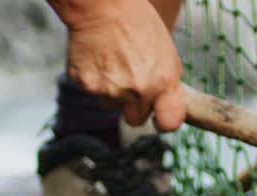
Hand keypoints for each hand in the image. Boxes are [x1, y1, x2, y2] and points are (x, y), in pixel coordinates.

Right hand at [58, 0, 184, 130]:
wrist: (102, 6)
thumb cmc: (137, 23)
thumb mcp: (166, 52)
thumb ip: (167, 83)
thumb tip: (167, 105)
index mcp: (163, 81)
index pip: (169, 123)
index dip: (163, 121)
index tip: (159, 118)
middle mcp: (138, 91)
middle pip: (135, 119)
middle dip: (133, 105)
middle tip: (129, 79)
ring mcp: (110, 90)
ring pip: (111, 105)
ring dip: (112, 90)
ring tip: (113, 61)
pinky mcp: (87, 85)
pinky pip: (92, 92)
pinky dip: (94, 79)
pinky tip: (98, 57)